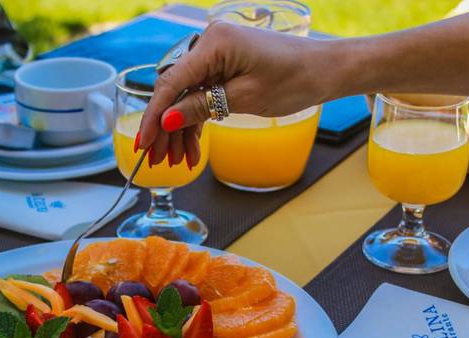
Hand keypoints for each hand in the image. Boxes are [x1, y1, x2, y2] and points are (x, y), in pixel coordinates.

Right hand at [138, 22, 331, 167]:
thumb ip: (202, 107)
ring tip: (176, 162)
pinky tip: (191, 149)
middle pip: (174, 91)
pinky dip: (196, 121)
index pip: (171, 84)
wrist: (325, 70)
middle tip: (158, 160)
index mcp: (214, 44)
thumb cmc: (294, 78)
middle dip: (165, 128)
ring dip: (180, 130)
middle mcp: (209, 44)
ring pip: (185, 97)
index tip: (144, 144)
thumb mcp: (245, 98)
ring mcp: (216, 56)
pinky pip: (201, 95)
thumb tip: (167, 120)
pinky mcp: (224, 67)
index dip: (154, 117)